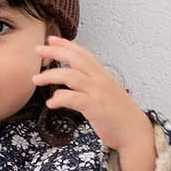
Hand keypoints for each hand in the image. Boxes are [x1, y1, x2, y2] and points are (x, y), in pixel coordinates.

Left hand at [31, 36, 153, 154]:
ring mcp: (98, 92)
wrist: (134, 132)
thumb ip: (91, 85)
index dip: (66, 44)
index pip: (83, 53)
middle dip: (55, 51)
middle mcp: (100, 80)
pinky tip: (50, 103)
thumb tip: (73, 84)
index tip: (51, 39)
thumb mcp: (106, 93)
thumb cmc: (119, 115)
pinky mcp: (95, 107)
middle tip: (38, 50)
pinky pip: (73, 98)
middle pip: (75, 59)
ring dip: (51, 75)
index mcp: (102, 75)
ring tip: (36, 79)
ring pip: (71, 76)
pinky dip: (59, 98)